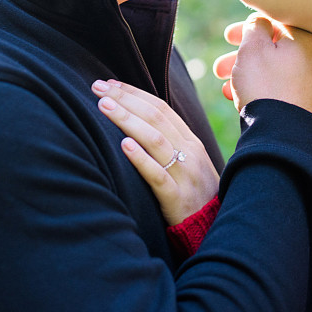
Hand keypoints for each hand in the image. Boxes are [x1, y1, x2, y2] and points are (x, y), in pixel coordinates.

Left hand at [92, 79, 218, 225]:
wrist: (214, 228)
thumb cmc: (194, 194)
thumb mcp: (187, 163)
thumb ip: (168, 142)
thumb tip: (137, 120)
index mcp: (190, 141)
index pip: (161, 108)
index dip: (134, 93)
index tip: (109, 83)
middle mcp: (189, 152)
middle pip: (155, 118)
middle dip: (125, 99)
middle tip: (97, 87)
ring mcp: (184, 174)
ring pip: (155, 140)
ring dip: (127, 120)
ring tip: (103, 106)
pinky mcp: (177, 198)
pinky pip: (158, 176)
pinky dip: (141, 159)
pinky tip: (124, 145)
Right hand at [213, 15, 311, 119]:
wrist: (285, 138)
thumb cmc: (267, 87)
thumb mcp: (253, 48)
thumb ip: (255, 26)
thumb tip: (261, 21)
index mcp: (306, 39)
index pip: (276, 23)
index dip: (248, 27)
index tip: (227, 37)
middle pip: (274, 49)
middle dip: (242, 57)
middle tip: (219, 67)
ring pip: (275, 71)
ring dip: (247, 76)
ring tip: (226, 89)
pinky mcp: (310, 105)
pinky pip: (282, 89)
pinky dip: (261, 90)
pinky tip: (241, 101)